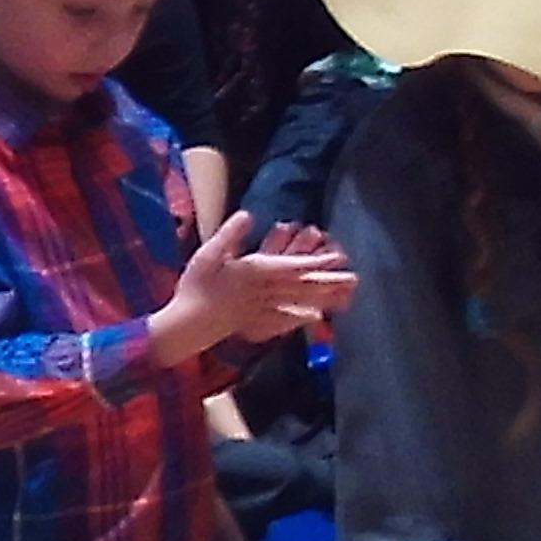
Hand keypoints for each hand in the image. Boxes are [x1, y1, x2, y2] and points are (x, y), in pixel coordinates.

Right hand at [162, 209, 357, 353]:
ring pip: (297, 301)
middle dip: (328, 282)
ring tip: (344, 297)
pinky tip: (316, 318)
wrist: (188, 324)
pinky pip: (283, 319)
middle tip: (353, 280)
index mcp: (253, 272)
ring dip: (321, 298)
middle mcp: (263, 291)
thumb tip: (249, 215)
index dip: (314, 263)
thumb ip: (230, 235)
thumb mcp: (208, 254)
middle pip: (301, 285)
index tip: (335, 259)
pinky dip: (300, 318)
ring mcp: (262, 308)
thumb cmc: (195, 286)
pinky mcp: (256, 320)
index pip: (289, 266)